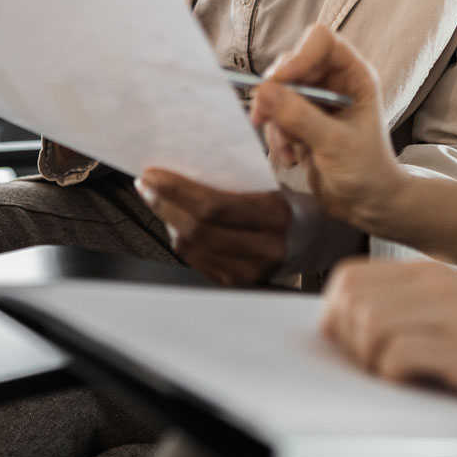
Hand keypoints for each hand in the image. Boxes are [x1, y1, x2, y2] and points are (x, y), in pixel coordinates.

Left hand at [135, 169, 289, 286]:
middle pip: (197, 229)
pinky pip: (195, 261)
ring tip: (157, 200)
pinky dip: (179, 239)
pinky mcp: (236, 284)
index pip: (214, 206)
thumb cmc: (287, 206)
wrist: (310, 240)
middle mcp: (263, 249)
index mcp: (275, 216)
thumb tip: (181, 172)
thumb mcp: (268, 186)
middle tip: (147, 185)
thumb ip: (231, 183)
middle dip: (164, 204)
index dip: (177, 191)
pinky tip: (175, 223)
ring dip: (167, 221)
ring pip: (191, 247)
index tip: (154, 175)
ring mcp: (249, 272)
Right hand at [250, 24, 405, 233]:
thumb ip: (300, 117)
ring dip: (275, 122)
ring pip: (278, 93)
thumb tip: (263, 92)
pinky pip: (275, 117)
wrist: (368, 206)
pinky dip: (275, 137)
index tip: (281, 83)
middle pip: (292, 64)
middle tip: (264, 118)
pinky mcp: (300, 123)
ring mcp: (315, 102)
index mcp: (353, 75)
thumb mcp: (334, 143)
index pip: (321, 41)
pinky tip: (289, 159)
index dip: (299, 56)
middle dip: (276, 94)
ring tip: (288, 151)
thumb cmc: (367, 170)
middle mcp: (333, 82)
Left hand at [321, 259, 456, 417]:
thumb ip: (411, 308)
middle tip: (371, 367)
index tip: (347, 346)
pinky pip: (398, 357)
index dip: (335, 315)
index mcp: (430, 273)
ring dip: (369, 360)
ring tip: (396, 376)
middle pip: (350, 301)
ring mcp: (453, 316)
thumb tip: (349, 327)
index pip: (349, 278)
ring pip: (369, 326)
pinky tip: (418, 384)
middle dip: (347, 341)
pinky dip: (394, 376)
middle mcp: (436, 285)